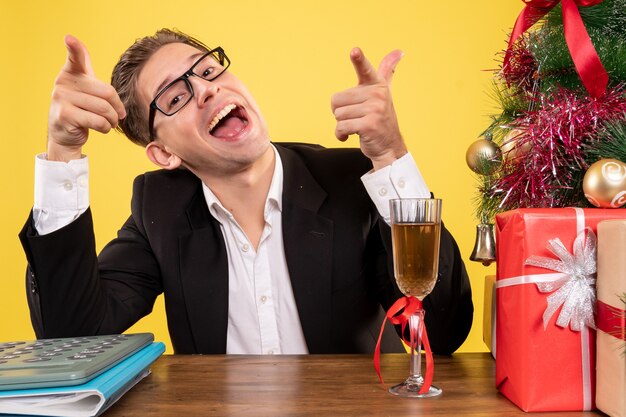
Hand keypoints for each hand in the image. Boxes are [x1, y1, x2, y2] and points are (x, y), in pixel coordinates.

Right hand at [47, 35, 125, 160]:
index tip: (69, 38)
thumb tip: (76, 40)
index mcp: (70, 73)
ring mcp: (62, 99)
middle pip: (107, 92)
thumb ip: (83, 66)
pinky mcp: (65, 116)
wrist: (64, 134)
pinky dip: (106, 128)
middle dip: (117, 107)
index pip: (75, 58)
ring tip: (111, 122)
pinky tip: (102, 128)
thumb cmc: (80, 108)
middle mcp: (63, 83)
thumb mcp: (83, 86)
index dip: (74, 48)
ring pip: (104, 109)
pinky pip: (98, 121)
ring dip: (113, 120)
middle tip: (118, 115)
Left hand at [331, 47, 406, 169]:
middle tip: (356, 117)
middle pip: (337, 99)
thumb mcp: (384, 93)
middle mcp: (378, 95)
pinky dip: (340, 134)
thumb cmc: (381, 118)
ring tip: (356, 126)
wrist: (389, 146)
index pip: (365, 69)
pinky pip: (341, 127)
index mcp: (377, 85)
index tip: (354, 50)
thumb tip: (399, 52)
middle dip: (340, 112)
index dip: (359, 59)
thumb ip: (387, 72)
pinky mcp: (369, 125)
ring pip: (338, 114)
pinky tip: (349, 136)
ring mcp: (375, 110)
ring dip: (342, 124)